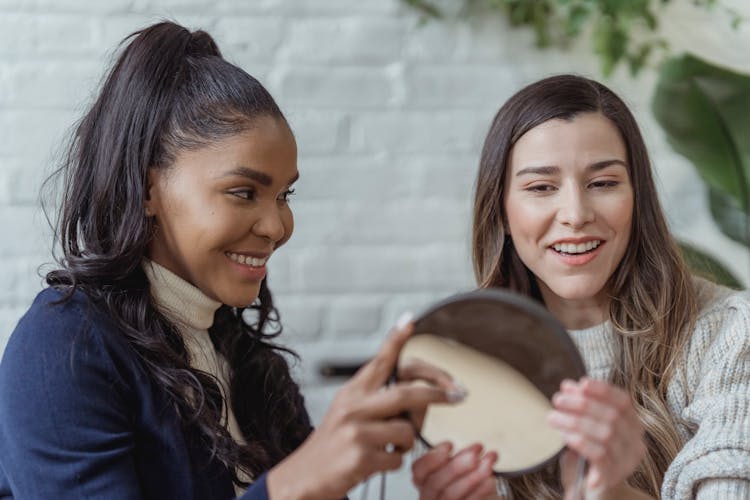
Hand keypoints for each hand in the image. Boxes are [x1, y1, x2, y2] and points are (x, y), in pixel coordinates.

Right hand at [267, 316, 461, 499]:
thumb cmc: (334, 445)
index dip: (396, 340)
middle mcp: (353, 407)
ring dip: (408, 442)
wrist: (305, 477)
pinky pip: (398, 458)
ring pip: (406, 431)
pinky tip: (378, 463)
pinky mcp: (361, 457)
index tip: (410, 321)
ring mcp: (356, 432)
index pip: (379, 361)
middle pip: (406, 394)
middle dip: (437, 393)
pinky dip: (396, 462)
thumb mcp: (349, 413)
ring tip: (392, 447)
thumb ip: (379, 401)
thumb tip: (421, 397)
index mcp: (353, 392)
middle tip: (458, 394)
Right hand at [412, 442, 499, 499]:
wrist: (485, 499)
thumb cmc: (473, 483)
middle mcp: (430, 497)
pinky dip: (480, 491)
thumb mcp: (463, 468)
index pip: (418, 470)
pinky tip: (491, 479)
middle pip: (434, 484)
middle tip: (474, 455)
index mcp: (425, 481)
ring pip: (450, 495)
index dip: (431, 457)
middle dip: (454, 467)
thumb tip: (472, 453)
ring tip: (489, 462)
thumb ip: (461, 460)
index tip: (450, 444)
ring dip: (471, 477)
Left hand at [550, 378, 646, 498]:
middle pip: (612, 416)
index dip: (603, 390)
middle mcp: (634, 444)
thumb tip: (568, 387)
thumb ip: (581, 409)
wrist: (589, 494)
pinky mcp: (612, 476)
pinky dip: (581, 441)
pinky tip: (564, 435)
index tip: (580, 383)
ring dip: (576, 421)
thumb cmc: (587, 457)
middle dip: (582, 403)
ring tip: (553, 416)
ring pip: (606, 434)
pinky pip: (600, 455)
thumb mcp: (586, 429)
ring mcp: (626, 462)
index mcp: (632, 428)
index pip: (624, 403)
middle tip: (558, 399)